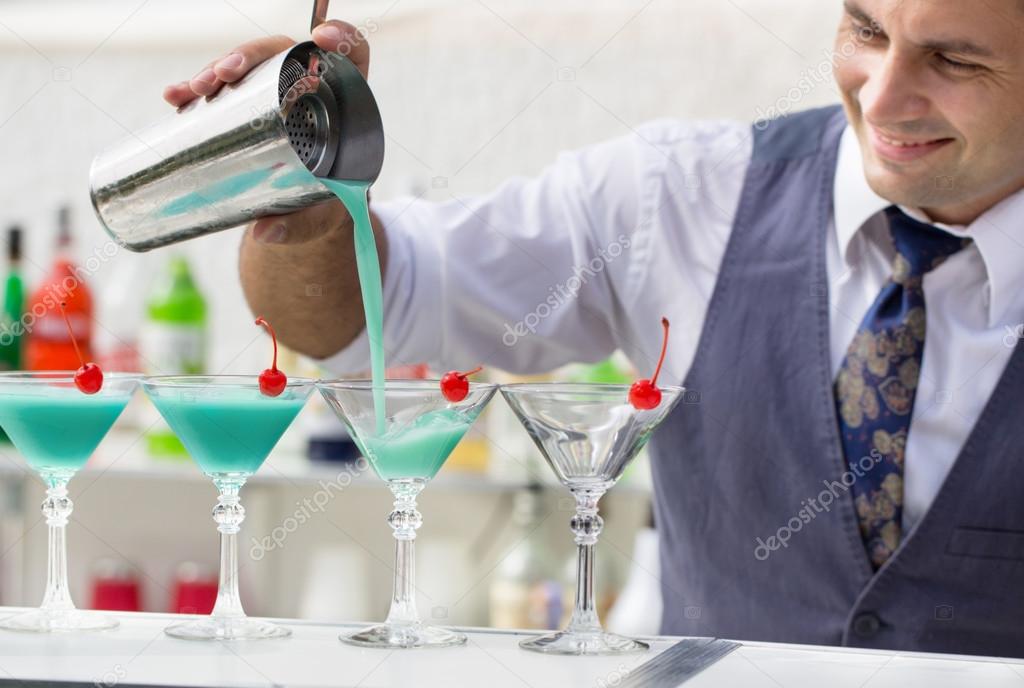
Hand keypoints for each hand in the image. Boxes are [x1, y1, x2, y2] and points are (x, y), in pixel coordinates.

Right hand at [163, 21, 371, 244]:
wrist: (309, 211)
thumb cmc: (327, 208)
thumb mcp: (322, 216)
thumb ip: (301, 225)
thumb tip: (264, 233)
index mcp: (347, 105)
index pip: (354, 54)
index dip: (342, 37)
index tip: (321, 37)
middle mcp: (312, 89)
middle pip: (285, 53)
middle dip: (250, 55)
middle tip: (225, 75)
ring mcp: (277, 94)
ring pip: (250, 66)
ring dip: (217, 68)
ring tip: (194, 90)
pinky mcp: (249, 106)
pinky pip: (223, 88)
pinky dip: (197, 90)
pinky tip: (175, 97)